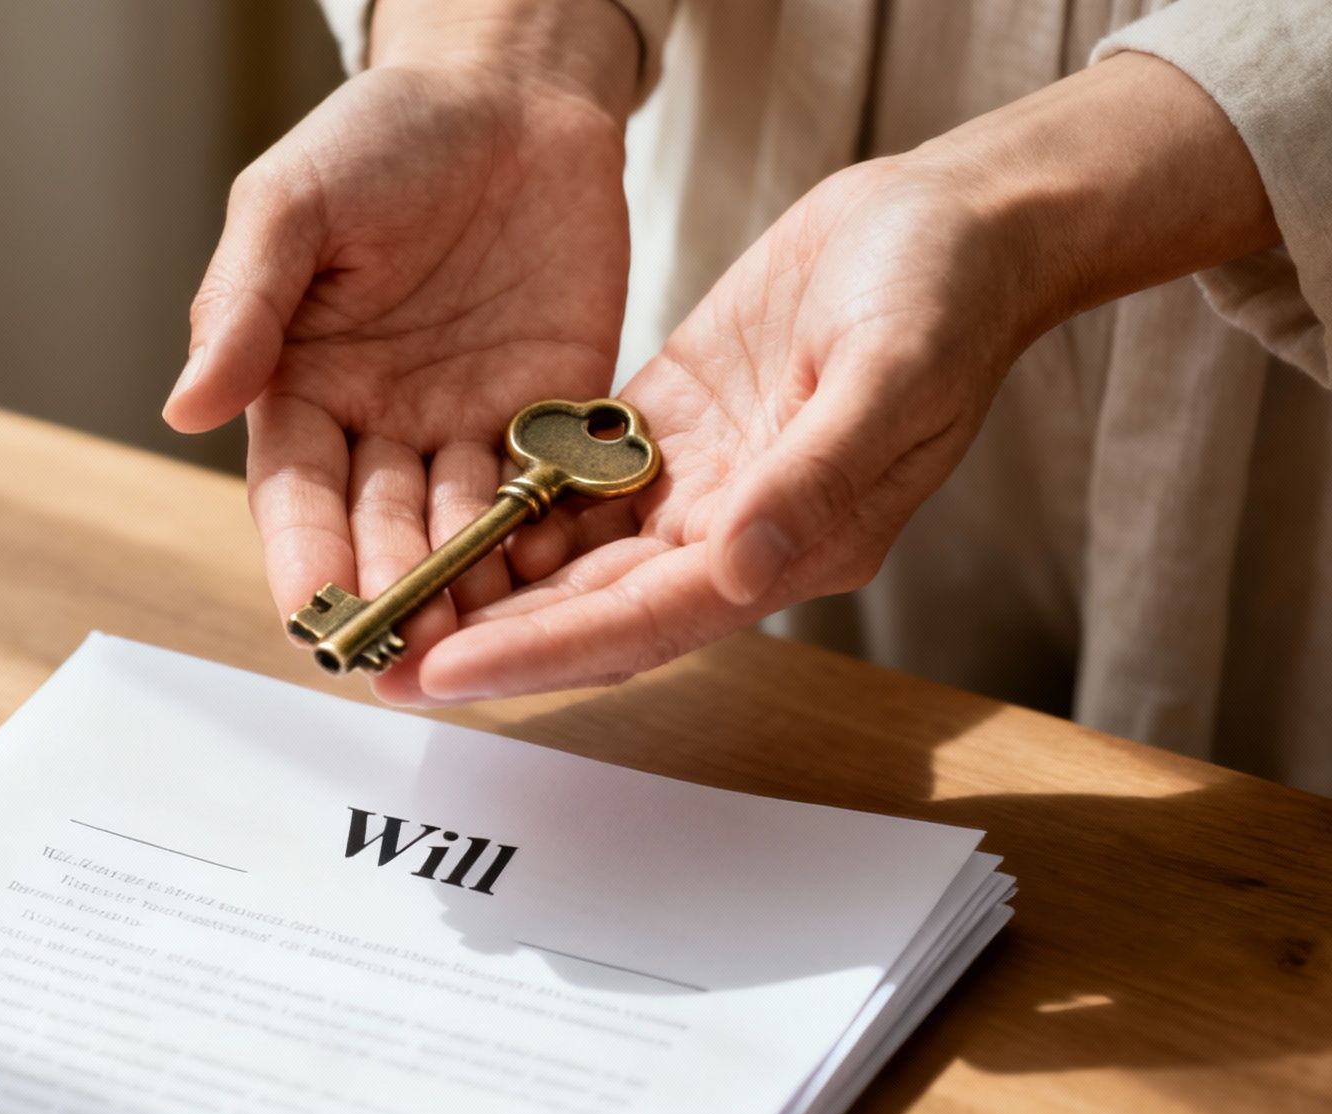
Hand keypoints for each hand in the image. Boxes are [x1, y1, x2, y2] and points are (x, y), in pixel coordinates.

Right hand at [163, 1, 639, 704]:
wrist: (510, 93)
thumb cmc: (383, 134)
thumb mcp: (292, 204)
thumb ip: (245, 304)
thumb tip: (186, 406)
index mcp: (304, 384)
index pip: (296, 492)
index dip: (304, 554)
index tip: (312, 613)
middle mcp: (384, 422)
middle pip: (380, 526)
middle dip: (390, 590)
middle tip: (403, 649)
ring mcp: (470, 422)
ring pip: (465, 524)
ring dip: (468, 584)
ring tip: (478, 641)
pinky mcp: (556, 410)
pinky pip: (550, 487)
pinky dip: (548, 535)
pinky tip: (554, 581)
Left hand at [414, 53, 1281, 699]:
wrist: (954, 223)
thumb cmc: (944, 299)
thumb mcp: (889, 379)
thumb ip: (814, 480)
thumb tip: (738, 563)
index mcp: (788, 545)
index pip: (640, 621)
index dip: (539, 651)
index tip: (446, 671)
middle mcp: (734, 530)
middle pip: (588, 606)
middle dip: (485, 636)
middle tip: (377, 659)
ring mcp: (700, 479)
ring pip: (573, 551)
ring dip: (486, 578)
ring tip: (387, 597)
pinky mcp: (674, 422)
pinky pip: (580, 476)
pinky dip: (516, 497)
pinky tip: (441, 505)